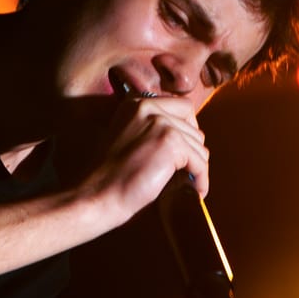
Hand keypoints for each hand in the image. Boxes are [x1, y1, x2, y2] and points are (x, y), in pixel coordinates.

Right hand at [65, 94, 210, 225]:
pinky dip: (201, 178)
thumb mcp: (129, 138)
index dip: (187, 130)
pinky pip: (200, 162)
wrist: (98, 195)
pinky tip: (195, 190)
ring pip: (199, 145)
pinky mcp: (171, 143)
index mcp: (136, 103)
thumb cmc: (111, 176)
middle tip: (186, 170)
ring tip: (187, 183)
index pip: (182, 106)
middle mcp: (149, 107)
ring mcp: (161, 123)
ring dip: (196, 167)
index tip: (185, 151)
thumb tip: (190, 135)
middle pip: (193, 125)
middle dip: (193, 150)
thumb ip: (152, 128)